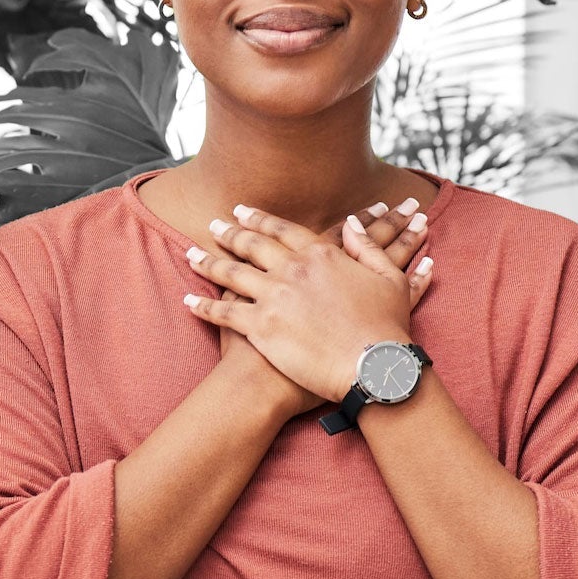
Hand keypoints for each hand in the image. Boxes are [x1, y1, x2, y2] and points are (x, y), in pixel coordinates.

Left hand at [184, 200, 434, 412]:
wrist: (374, 367)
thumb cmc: (386, 328)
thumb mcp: (388, 278)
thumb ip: (367, 247)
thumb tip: (351, 223)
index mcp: (320, 254)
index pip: (282, 230)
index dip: (260, 219)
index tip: (242, 212)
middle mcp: (291, 269)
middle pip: (252, 245)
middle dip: (230, 233)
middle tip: (214, 225)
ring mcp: (273, 296)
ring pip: (231, 274)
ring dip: (208, 262)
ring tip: (192, 254)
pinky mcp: (260, 327)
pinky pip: (223, 313)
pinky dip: (202, 306)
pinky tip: (188, 301)